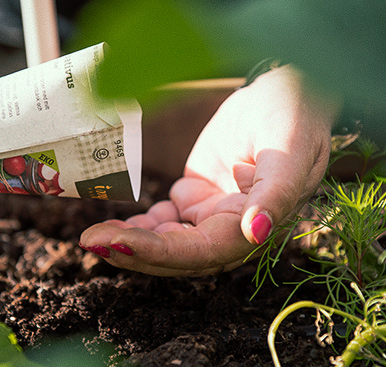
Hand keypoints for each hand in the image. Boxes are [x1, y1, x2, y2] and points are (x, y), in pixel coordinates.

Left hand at [80, 65, 337, 275]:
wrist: (286, 93)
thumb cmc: (294, 115)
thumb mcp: (291, 149)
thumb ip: (277, 193)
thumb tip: (255, 233)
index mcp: (257, 224)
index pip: (204, 250)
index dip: (160, 252)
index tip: (118, 243)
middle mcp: (233, 229)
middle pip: (179, 255)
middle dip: (134, 252)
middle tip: (90, 241)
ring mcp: (212, 215)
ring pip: (168, 243)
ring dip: (131, 243)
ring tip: (92, 236)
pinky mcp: (197, 199)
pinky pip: (164, 223)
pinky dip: (138, 227)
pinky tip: (112, 224)